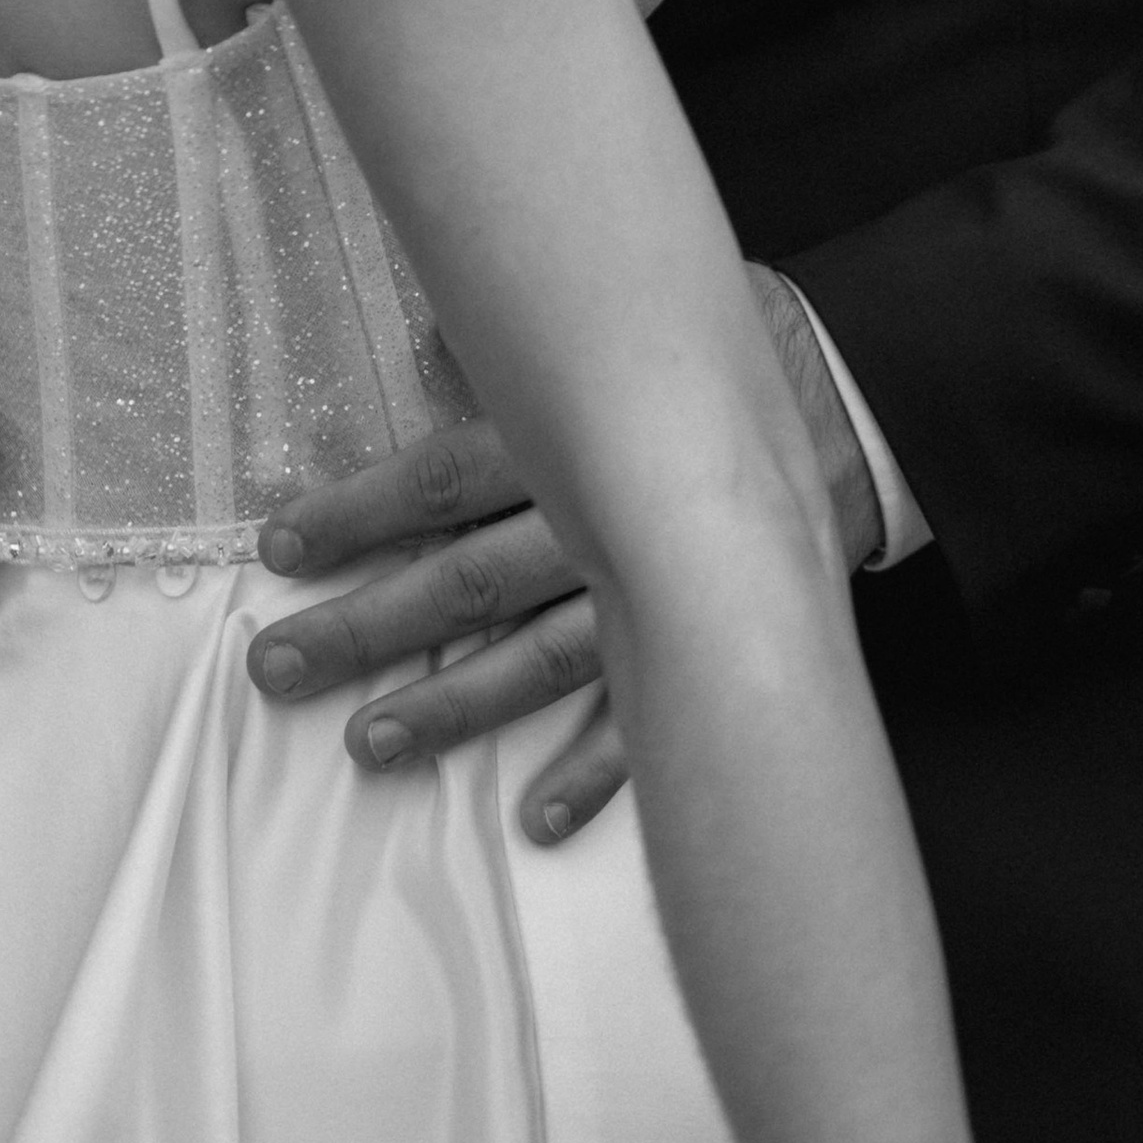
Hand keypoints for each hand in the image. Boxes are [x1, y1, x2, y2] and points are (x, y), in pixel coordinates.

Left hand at [244, 266, 884, 841]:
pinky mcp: (721, 646)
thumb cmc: (732, 353)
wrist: (866, 402)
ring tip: (371, 745)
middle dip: (368, 626)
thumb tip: (432, 338)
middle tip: (276, 667)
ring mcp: (666, 596)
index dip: (361, 513)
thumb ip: (529, 344)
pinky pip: (651, 722)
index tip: (279, 548)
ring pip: (540, 661)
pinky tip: (534, 819)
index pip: (446, 479)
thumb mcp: (632, 322)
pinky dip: (595, 774)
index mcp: (580, 438)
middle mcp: (609, 523)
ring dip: (455, 706)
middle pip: (470, 581)